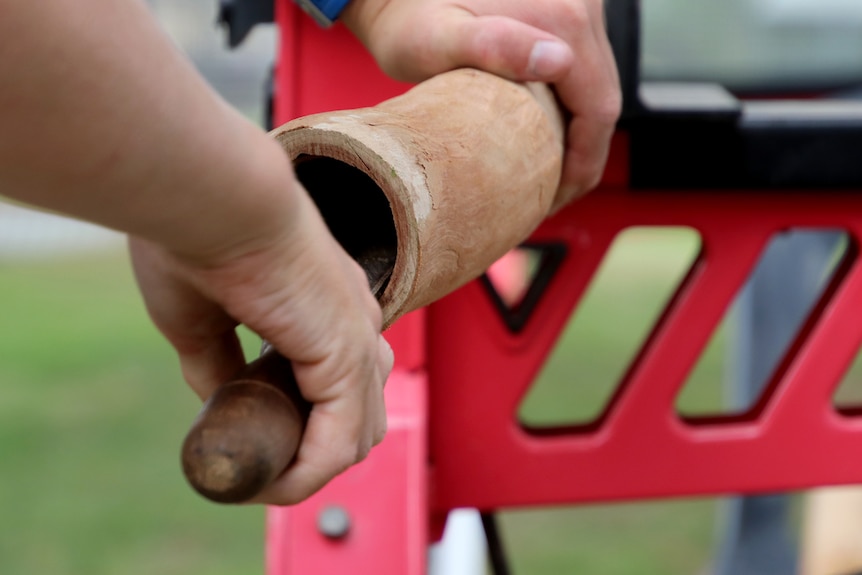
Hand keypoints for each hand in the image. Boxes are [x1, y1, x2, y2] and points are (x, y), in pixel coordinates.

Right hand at [129, 185, 392, 504]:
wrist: (211, 193)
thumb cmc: (196, 234)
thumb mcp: (202, 316)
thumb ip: (220, 362)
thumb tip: (222, 402)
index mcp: (328, 300)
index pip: (341, 379)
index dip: (303, 420)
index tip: (251, 434)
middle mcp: (355, 317)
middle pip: (360, 412)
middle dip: (312, 449)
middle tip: (258, 460)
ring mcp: (356, 335)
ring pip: (357, 434)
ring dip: (310, 468)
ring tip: (260, 477)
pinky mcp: (345, 354)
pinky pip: (338, 442)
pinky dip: (305, 474)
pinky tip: (268, 481)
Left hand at [343, 0, 620, 205]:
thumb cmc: (407, 17)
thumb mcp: (435, 39)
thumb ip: (492, 46)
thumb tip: (559, 62)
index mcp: (562, 18)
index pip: (599, 109)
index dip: (583, 164)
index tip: (556, 198)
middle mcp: (581, 6)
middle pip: (602, 98)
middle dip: (582, 155)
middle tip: (550, 196)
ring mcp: (577, 6)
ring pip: (595, 85)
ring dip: (578, 133)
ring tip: (545, 173)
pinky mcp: (566, 10)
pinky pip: (583, 70)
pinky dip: (569, 107)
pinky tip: (543, 134)